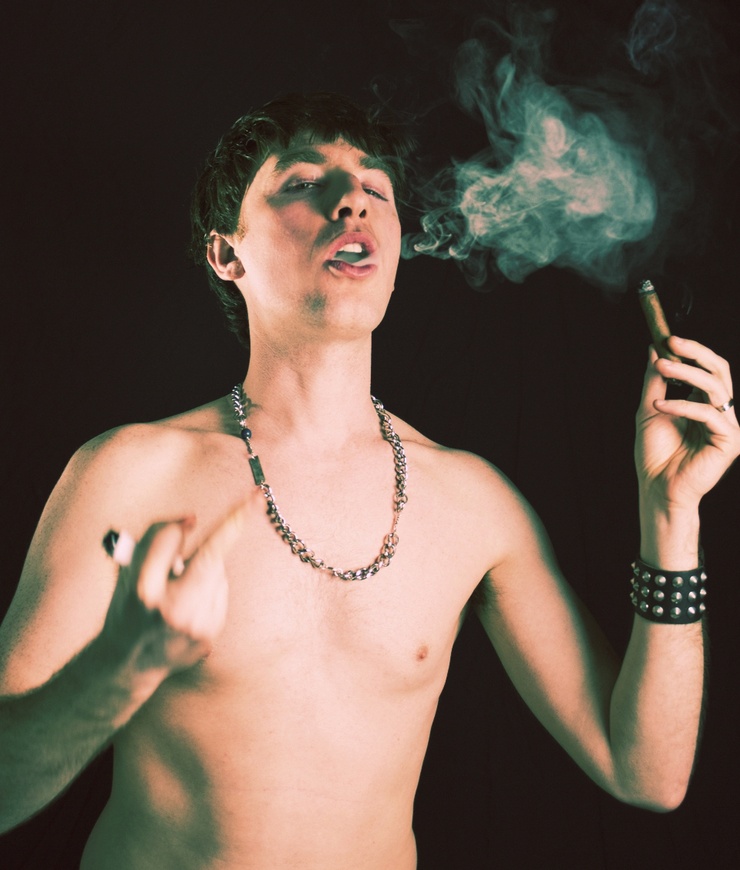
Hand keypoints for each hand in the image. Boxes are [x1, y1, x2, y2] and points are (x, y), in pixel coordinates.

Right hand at [101, 500, 248, 676]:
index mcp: (143, 590)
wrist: (128, 664)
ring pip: (217, 574)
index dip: (180, 525)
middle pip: (209, 558)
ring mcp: (195, 626)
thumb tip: (191, 520)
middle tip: (256, 498)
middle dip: (234, 526)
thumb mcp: (127, 572)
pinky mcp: (210, 636)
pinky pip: (220, 593)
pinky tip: (191, 603)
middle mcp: (172, 610)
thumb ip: (154, 541)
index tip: (235, 499)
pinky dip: (210, 588)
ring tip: (181, 586)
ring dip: (207, 568)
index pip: (166, 543)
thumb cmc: (128, 608)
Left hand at [635, 337, 739, 510]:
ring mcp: (729, 427)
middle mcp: (722, 412)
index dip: (693, 351)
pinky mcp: (730, 442)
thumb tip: (654, 349)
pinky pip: (708, 414)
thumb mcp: (650, 409)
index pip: (709, 368)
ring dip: (685, 373)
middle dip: (695, 353)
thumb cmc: (655, 454)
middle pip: (719, 371)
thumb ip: (655, 380)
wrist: (656, 488)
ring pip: (715, 387)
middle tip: (671, 344)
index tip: (667, 339)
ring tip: (661, 368)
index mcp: (707, 404)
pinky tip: (660, 405)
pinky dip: (681, 406)